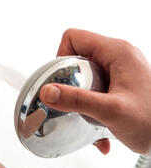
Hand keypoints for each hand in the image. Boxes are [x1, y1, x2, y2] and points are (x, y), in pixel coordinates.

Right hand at [40, 29, 150, 154]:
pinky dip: (90, 110)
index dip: (60, 58)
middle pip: (75, 58)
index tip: (60, 81)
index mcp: (117, 52)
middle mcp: (118, 57)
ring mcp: (119, 71)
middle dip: (69, 84)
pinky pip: (93, 91)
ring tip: (88, 116)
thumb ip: (77, 100)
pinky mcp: (119, 86)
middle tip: (73, 102)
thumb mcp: (111, 111)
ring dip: (80, 100)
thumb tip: (48, 92)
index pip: (73, 38)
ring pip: (83, 77)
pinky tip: (97, 128)